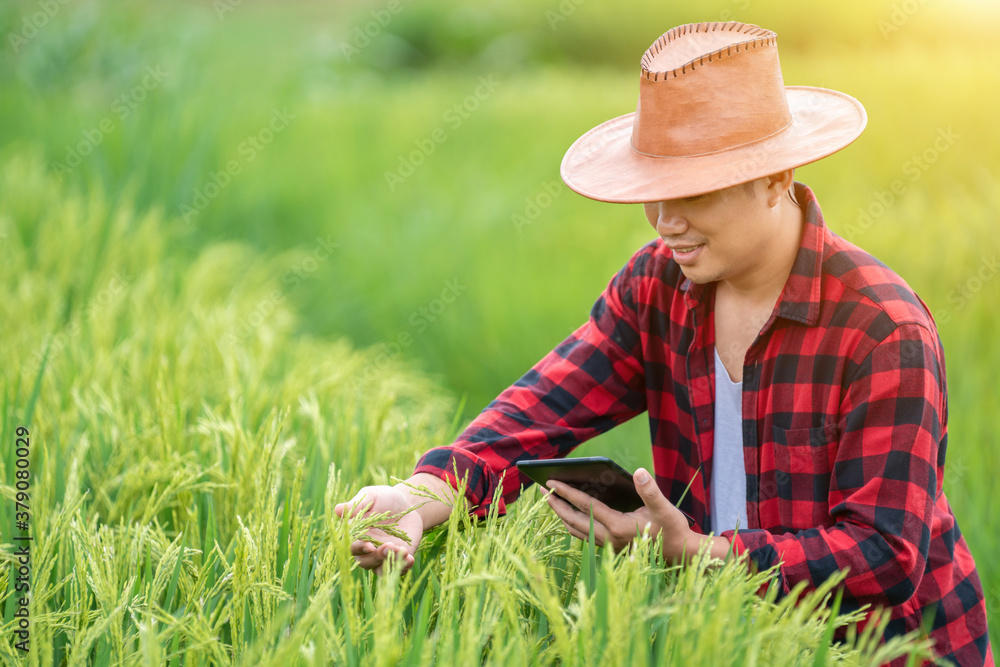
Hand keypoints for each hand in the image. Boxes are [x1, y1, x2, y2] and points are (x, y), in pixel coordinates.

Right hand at [334, 485, 423, 575]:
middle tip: (389, 546)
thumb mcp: (371, 496)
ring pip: (381, 570)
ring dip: (390, 564)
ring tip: (402, 551)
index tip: (369, 545)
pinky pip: (399, 569)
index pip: (352, 547)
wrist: (407, 504)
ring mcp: (383, 556)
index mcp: (357, 535)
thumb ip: (357, 505)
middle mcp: (367, 550)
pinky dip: (404, 567)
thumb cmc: (384, 498)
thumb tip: (338, 509)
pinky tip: (410, 558)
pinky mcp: (398, 558)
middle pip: (366, 562)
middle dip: (377, 557)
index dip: (359, 548)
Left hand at [544, 467, 728, 562]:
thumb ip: (650, 490)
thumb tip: (639, 472)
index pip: (586, 506)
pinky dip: (573, 525)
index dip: (567, 493)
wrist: (679, 554)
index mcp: (618, 526)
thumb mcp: (664, 508)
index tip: (551, 482)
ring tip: (551, 501)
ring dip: (562, 515)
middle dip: (556, 504)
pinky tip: (569, 516)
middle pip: (574, 520)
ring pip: (577, 530)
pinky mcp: (610, 548)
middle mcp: (609, 538)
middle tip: (541, 490)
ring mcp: (608, 545)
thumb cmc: (672, 529)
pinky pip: (584, 536)